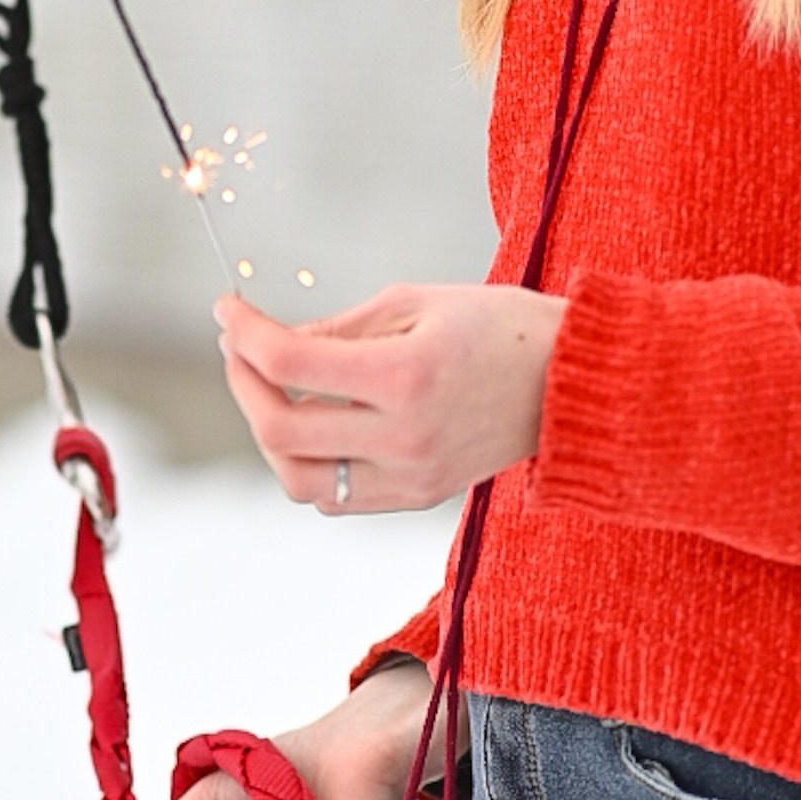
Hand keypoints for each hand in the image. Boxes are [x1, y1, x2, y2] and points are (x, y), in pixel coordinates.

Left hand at [216, 282, 566, 513]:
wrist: (574, 383)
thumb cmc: (502, 327)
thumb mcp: (416, 302)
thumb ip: (338, 327)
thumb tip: (272, 342)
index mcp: (405, 375)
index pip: (290, 362)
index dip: (243, 332)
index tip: (226, 308)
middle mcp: (404, 436)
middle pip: (279, 429)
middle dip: (241, 381)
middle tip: (237, 347)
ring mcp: (411, 476)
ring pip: (298, 478)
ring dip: (267, 433)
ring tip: (268, 389)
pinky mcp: (419, 497)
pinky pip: (337, 498)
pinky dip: (307, 464)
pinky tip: (311, 424)